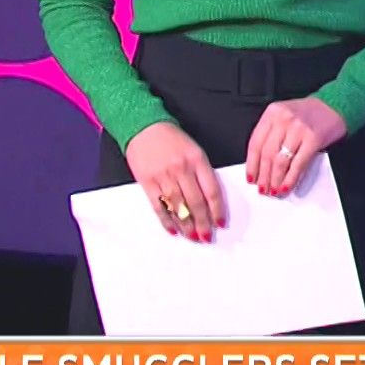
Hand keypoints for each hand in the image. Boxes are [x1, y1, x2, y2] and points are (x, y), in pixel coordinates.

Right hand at [124, 122, 223, 241]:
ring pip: (178, 207)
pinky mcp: (147, 182)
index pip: (212, 190)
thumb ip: (203, 172)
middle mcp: (182, 169)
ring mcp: (164, 176)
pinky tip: (173, 229)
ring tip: (193, 237)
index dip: (217, 210)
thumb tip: (210, 200)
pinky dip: (166, 220)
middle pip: (196, 202)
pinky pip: (158, 206)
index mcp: (197, 160)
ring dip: (187, 225)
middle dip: (203, 222)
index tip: (221, 223)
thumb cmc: (172, 139)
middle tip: (207, 236)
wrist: (144, 126)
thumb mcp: (194, 150)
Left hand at [247, 98, 346, 196]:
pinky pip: (298, 163)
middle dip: (263, 176)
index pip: (255, 143)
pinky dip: (291, 178)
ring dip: (275, 180)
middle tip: (263, 188)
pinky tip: (287, 186)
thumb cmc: (309, 113)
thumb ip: (272, 134)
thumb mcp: (284, 116)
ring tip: (274, 190)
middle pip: (267, 154)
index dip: (252, 164)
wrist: (335, 106)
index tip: (251, 177)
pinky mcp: (313, 138)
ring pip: (280, 161)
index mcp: (272, 113)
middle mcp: (283, 119)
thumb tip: (261, 165)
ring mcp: (298, 129)